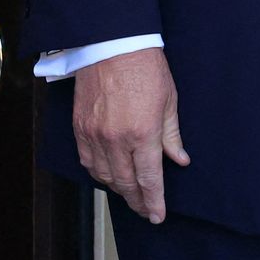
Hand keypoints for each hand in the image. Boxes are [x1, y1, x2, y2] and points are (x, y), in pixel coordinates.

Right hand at [72, 46, 189, 223]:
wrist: (112, 44)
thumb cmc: (145, 67)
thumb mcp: (169, 100)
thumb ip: (172, 135)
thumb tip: (179, 159)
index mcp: (143, 133)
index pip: (148, 178)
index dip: (153, 201)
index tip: (157, 215)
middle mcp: (116, 139)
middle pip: (125, 183)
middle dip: (137, 200)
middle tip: (145, 210)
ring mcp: (94, 135)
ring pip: (104, 176)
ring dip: (118, 189)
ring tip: (130, 196)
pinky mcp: (80, 128)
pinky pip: (87, 161)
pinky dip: (98, 173)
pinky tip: (108, 177)